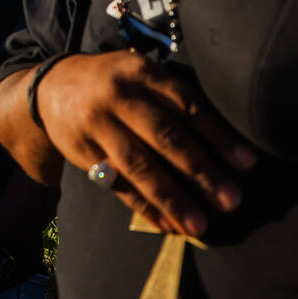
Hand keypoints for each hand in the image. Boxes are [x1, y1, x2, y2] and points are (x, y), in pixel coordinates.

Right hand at [35, 51, 256, 238]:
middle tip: (232, 201)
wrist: (50, 86)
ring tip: (200, 226)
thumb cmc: (114, 82)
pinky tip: (166, 224)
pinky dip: (142, 206)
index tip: (247, 163)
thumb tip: (228, 139)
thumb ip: (174, 97)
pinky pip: (115, 184)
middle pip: (165, 137)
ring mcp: (97, 125)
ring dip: (172, 198)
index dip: (219, 135)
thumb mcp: (141, 74)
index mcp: (141, 72)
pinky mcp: (81, 151)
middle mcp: (118, 96)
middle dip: (202, 172)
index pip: (187, 105)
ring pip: (139, 165)